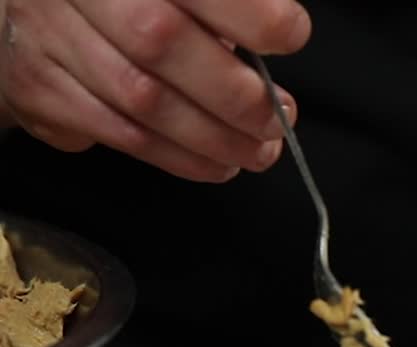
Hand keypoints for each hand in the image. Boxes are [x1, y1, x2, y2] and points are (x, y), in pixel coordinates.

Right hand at [0, 0, 308, 180]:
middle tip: (278, 118)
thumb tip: (272, 43)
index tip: (289, 34)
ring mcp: (52, 38)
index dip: (248, 12)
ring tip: (259, 150)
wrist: (28, 7)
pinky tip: (217, 162)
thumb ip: (217, 6)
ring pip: (142, 99)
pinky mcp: (41, 88)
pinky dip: (180, 157)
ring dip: (215, 137)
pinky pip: (119, 133)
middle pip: (161, 40)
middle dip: (236, 93)